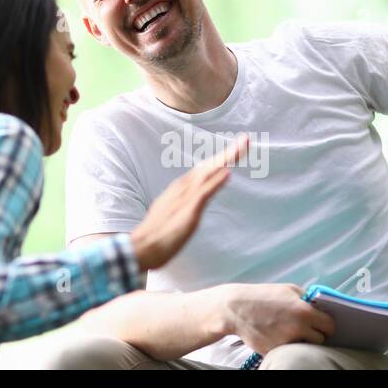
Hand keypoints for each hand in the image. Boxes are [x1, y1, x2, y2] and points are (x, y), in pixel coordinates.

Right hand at [130, 134, 249, 269]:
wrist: (141, 248)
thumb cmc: (156, 234)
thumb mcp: (173, 212)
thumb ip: (186, 203)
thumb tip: (198, 197)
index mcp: (181, 189)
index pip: (205, 170)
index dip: (221, 159)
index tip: (237, 149)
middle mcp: (183, 188)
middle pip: (209, 166)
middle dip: (229, 152)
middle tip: (246, 139)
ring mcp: (185, 198)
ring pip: (209, 174)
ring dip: (226, 159)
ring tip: (242, 147)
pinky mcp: (188, 211)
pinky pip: (204, 194)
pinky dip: (216, 182)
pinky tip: (228, 172)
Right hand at [217, 283, 335, 354]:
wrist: (235, 309)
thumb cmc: (263, 296)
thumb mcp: (289, 289)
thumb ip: (308, 299)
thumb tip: (322, 307)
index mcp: (304, 312)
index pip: (330, 326)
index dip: (328, 326)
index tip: (323, 325)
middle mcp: (298, 329)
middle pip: (320, 340)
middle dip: (316, 335)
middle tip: (307, 329)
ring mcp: (286, 342)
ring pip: (305, 347)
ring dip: (302, 341)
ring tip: (290, 331)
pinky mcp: (274, 351)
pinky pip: (288, 350)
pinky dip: (286, 345)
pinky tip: (277, 335)